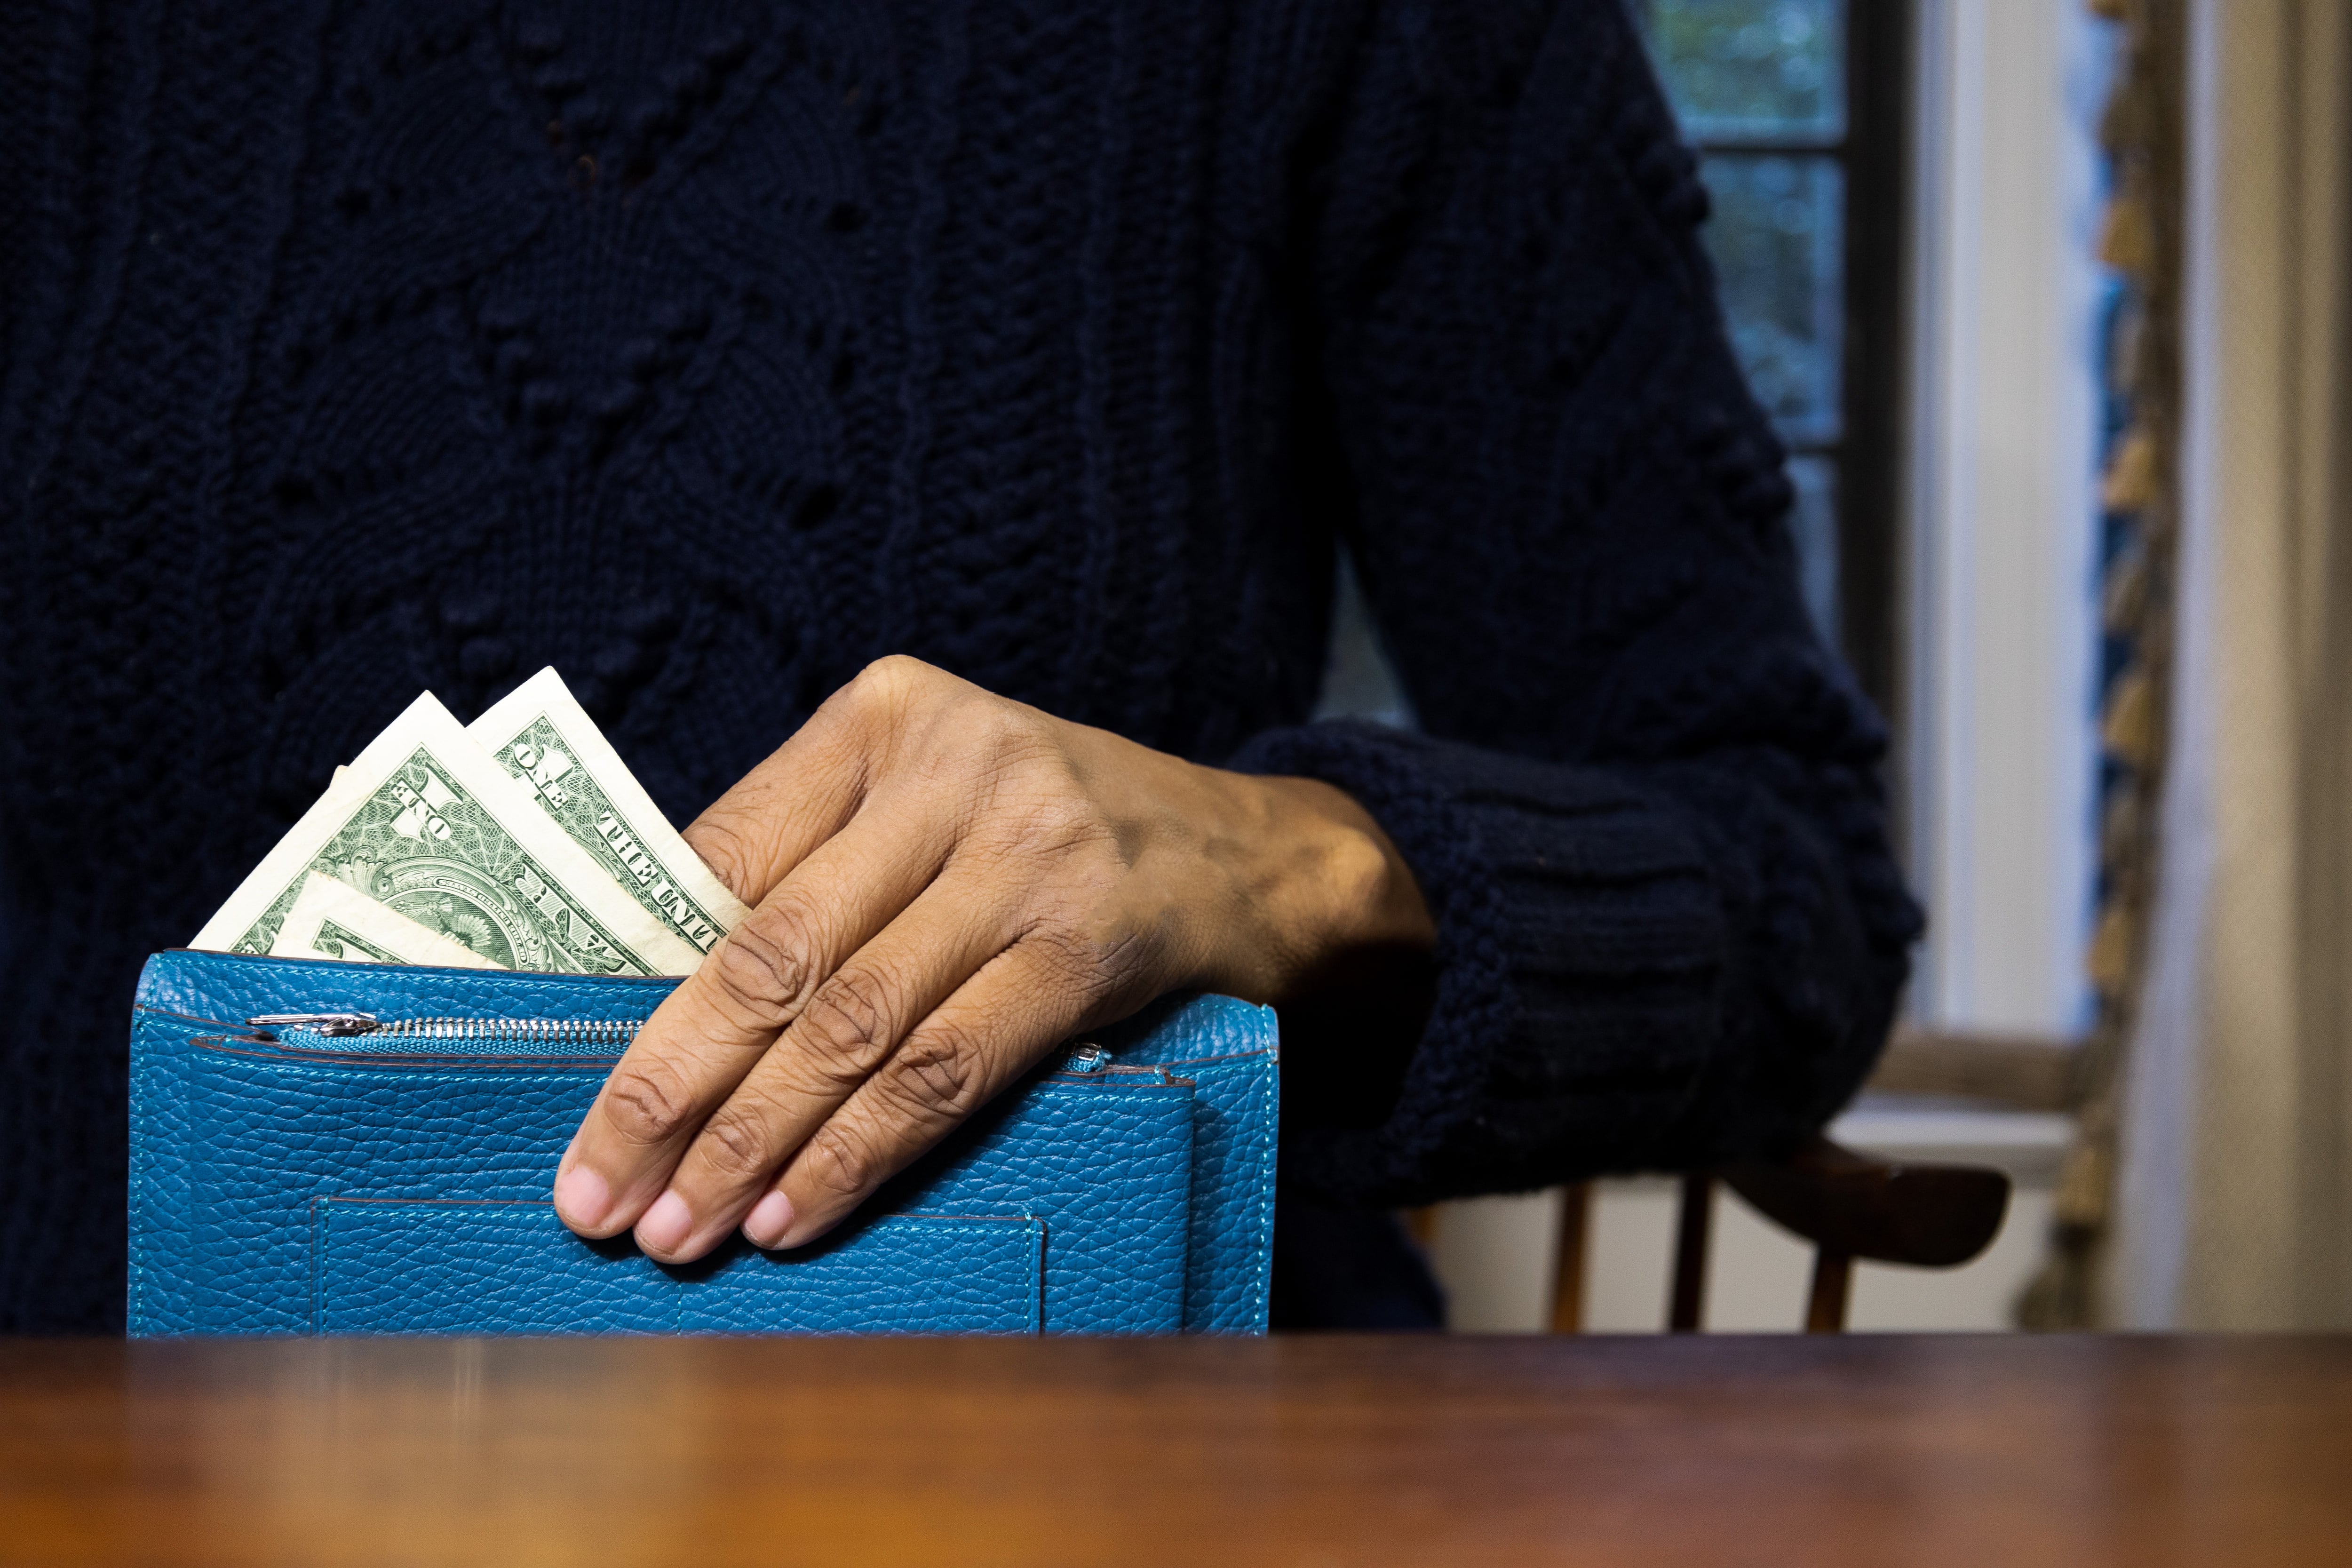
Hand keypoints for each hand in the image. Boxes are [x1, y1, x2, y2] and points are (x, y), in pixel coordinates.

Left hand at [550, 655, 1432, 1262]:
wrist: (1259, 853)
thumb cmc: (1059, 838)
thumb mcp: (940, 804)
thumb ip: (820, 870)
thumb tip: (654, 1013)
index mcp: (886, 714)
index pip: (722, 858)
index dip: (633, 990)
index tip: (568, 1089)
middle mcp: (956, 767)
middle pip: (772, 950)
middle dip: (668, 1089)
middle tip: (594, 1195)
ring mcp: (1032, 853)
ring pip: (853, 1022)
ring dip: (752, 1142)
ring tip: (679, 1227)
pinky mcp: (1094, 943)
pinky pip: (949, 1066)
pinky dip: (860, 1151)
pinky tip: (795, 1214)